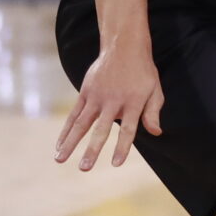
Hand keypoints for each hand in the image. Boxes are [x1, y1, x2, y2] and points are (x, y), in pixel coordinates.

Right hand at [55, 46, 163, 171]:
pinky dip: (65, 130)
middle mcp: (113, 102)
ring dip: (70, 143)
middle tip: (84, 168)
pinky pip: (73, 114)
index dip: (123, 147)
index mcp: (133, 103)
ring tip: (60, 160)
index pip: (128, 130)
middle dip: (92, 150)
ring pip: (81, 124)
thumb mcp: (155, 90)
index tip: (116, 163)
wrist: (123, 47)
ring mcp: (96, 97)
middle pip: (101, 130)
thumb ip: (153, 112)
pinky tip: (59, 144)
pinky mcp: (85, 93)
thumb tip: (156, 133)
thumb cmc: (143, 72)